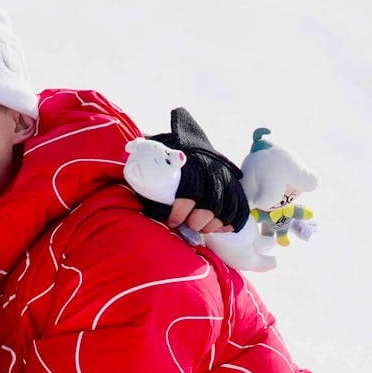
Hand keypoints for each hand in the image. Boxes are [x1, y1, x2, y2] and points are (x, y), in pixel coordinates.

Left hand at [146, 107, 249, 231]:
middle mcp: (212, 170)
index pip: (190, 190)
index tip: (172, 220)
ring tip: (199, 227)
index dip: (180, 210)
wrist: (191, 144)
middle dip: (197, 221)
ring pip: (226, 210)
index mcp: (192, 161)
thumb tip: (132, 152)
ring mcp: (226, 180)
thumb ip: (146, 152)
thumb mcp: (156, 148)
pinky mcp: (235, 189)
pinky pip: (239, 211)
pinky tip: (218, 228)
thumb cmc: (168, 152)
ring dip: (212, 224)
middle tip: (186, 225)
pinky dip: (230, 222)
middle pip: (211, 205)